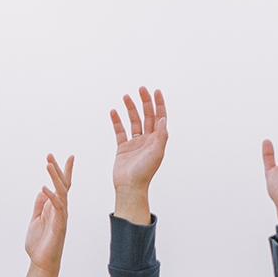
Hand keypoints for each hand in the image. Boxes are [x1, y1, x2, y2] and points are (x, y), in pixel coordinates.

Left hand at [24, 154, 72, 275]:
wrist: (42, 262)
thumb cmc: (40, 244)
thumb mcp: (35, 219)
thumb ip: (39, 205)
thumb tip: (42, 190)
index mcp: (55, 207)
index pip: (62, 186)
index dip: (63, 171)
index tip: (67, 157)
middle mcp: (60, 210)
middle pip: (62, 185)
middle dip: (58, 169)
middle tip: (50, 155)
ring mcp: (61, 217)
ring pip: (61, 193)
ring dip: (55, 178)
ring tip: (48, 164)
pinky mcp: (59, 225)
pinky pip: (57, 207)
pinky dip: (51, 196)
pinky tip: (44, 187)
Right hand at [111, 87, 166, 220]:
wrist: (130, 187)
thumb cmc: (145, 173)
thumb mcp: (156, 154)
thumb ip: (161, 136)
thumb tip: (163, 119)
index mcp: (157, 141)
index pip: (160, 118)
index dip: (159, 104)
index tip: (156, 91)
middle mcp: (147, 140)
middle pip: (147, 116)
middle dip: (145, 102)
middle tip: (141, 89)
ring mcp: (135, 143)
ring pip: (133, 121)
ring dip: (131, 108)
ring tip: (126, 96)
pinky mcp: (123, 148)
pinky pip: (120, 131)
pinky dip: (117, 121)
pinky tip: (114, 111)